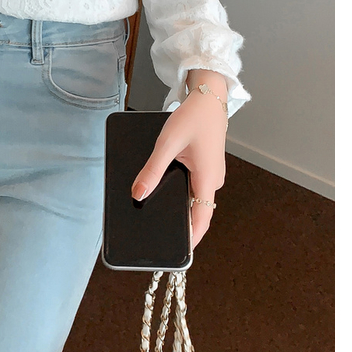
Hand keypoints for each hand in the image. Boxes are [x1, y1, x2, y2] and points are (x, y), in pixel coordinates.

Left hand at [130, 86, 227, 249]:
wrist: (208, 97)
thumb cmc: (192, 117)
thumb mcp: (167, 143)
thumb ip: (152, 170)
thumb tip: (138, 193)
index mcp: (209, 177)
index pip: (202, 217)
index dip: (192, 237)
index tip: (180, 254)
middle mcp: (213, 179)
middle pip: (197, 210)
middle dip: (180, 224)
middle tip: (160, 235)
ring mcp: (210, 174)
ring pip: (194, 198)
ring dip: (180, 207)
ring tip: (158, 214)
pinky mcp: (205, 167)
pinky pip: (193, 187)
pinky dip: (180, 193)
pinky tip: (164, 191)